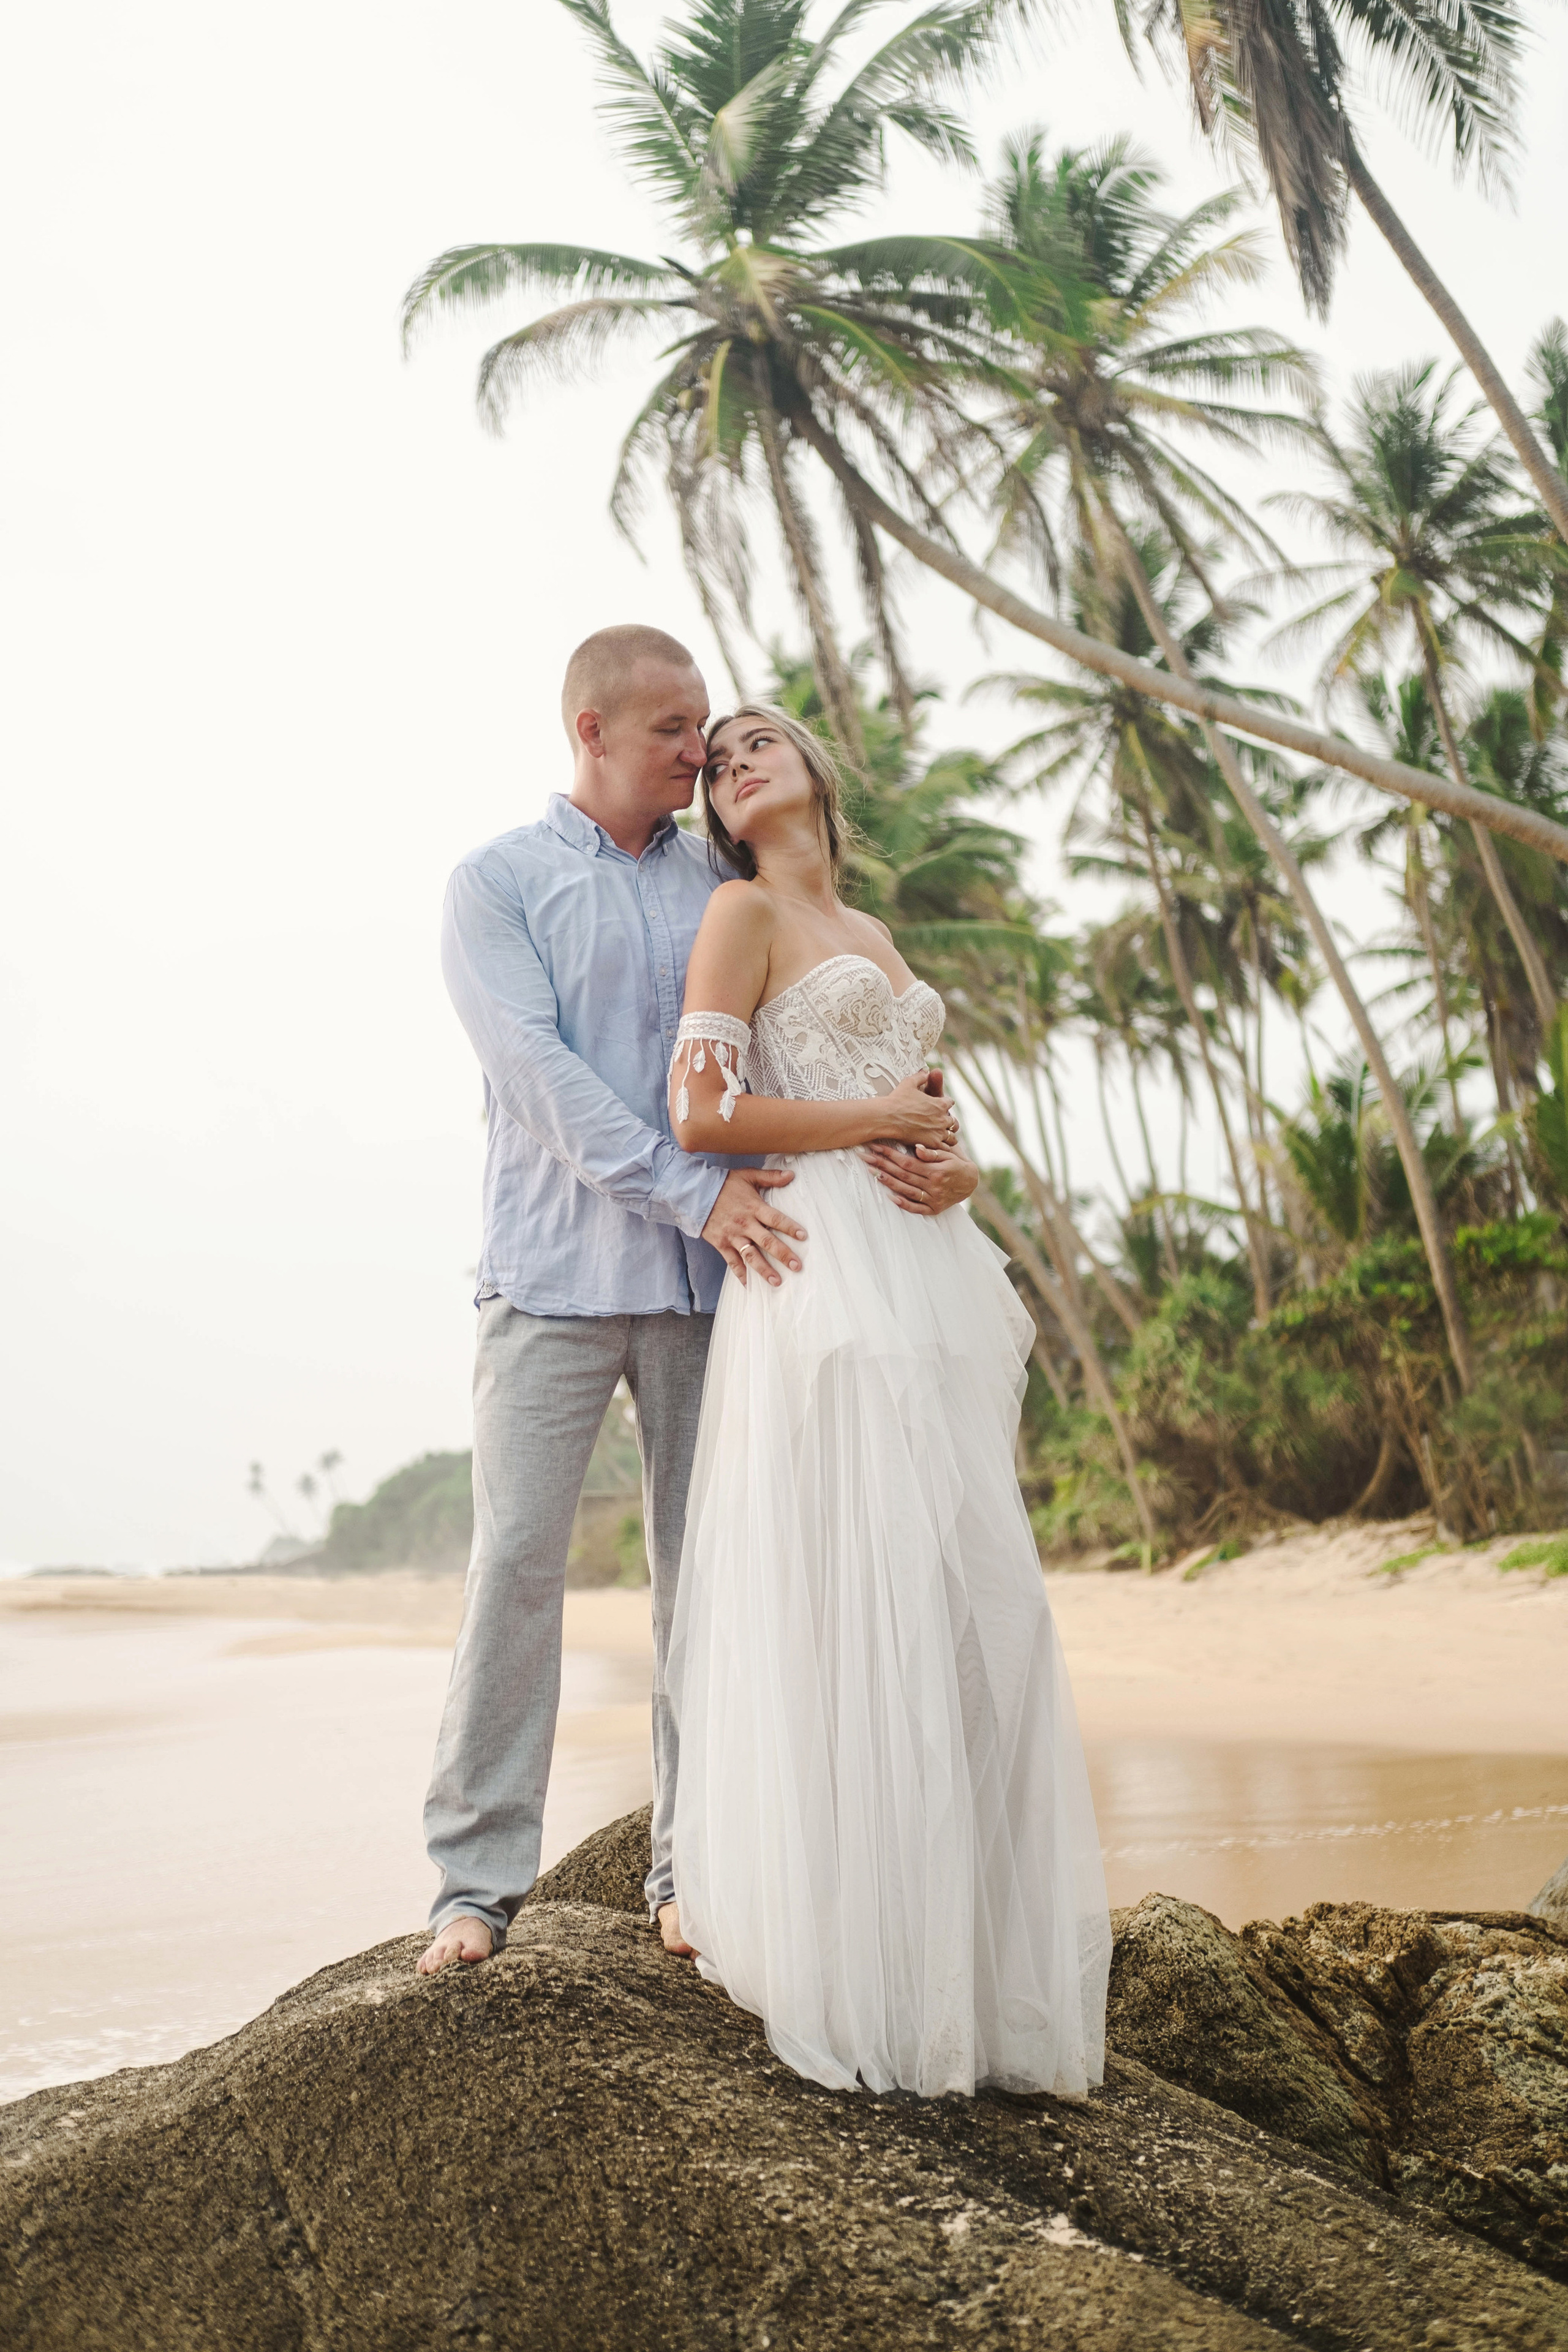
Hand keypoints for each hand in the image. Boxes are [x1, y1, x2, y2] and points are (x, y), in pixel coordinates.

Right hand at [700, 1167, 806, 1286]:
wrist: (695, 1193)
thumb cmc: (724, 1184)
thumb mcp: (748, 1175)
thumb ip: (770, 1177)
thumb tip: (791, 1175)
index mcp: (753, 1207)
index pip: (775, 1218)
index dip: (789, 1227)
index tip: (803, 1236)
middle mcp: (744, 1224)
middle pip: (767, 1242)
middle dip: (783, 1254)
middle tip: (797, 1266)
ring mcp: (732, 1236)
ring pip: (751, 1256)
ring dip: (764, 1270)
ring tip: (777, 1282)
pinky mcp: (721, 1244)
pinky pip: (732, 1262)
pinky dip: (740, 1274)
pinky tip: (749, 1285)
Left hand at [862, 1141, 978, 1216]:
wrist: (971, 1182)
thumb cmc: (957, 1163)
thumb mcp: (949, 1154)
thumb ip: (932, 1152)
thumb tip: (917, 1148)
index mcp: (937, 1171)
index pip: (908, 1162)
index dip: (890, 1154)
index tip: (876, 1146)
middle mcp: (934, 1186)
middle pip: (903, 1175)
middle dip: (882, 1165)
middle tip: (865, 1157)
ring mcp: (933, 1199)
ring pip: (907, 1190)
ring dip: (888, 1182)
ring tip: (872, 1173)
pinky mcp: (934, 1209)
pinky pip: (916, 1208)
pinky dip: (903, 1203)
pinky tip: (890, 1197)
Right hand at [877, 1069, 960, 1149]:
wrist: (887, 1117)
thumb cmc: (896, 1100)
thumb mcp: (909, 1083)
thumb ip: (920, 1077)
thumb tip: (926, 1071)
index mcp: (940, 1103)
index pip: (950, 1103)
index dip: (944, 1104)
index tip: (938, 1107)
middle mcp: (942, 1118)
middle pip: (953, 1121)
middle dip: (946, 1122)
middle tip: (937, 1124)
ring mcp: (939, 1133)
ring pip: (952, 1136)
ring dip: (946, 1135)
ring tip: (938, 1136)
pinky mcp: (932, 1144)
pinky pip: (945, 1148)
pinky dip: (941, 1147)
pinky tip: (933, 1146)